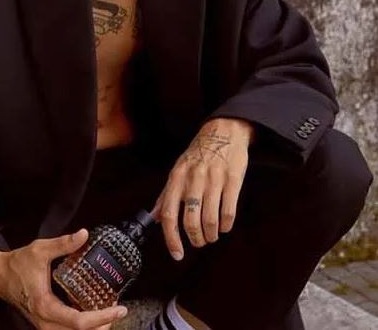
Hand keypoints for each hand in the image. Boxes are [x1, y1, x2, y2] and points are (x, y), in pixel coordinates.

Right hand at [0, 229, 127, 329]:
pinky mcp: (44, 323)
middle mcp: (45, 322)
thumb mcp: (41, 249)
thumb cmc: (18, 264)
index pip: (79, 322)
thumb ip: (63, 243)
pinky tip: (91, 314)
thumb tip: (84, 234)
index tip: (119, 309)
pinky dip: (81, 327)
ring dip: (92, 329)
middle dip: (102, 326)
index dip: (102, 317)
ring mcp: (44, 325)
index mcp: (46, 306)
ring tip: (107, 314)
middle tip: (116, 310)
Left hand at [151, 117, 253, 259]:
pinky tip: (224, 226)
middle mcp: (193, 178)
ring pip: (210, 219)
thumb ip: (166, 194)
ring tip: (212, 235)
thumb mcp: (178, 170)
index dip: (171, 238)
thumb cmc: (198, 154)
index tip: (177, 254)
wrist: (223, 131)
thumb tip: (153, 217)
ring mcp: (213, 179)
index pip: (168, 213)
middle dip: (195, 238)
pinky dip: (226, 225)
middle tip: (199, 242)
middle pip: (190, 220)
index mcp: (176, 177)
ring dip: (211, 234)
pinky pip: (229, 211)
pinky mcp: (233, 179)